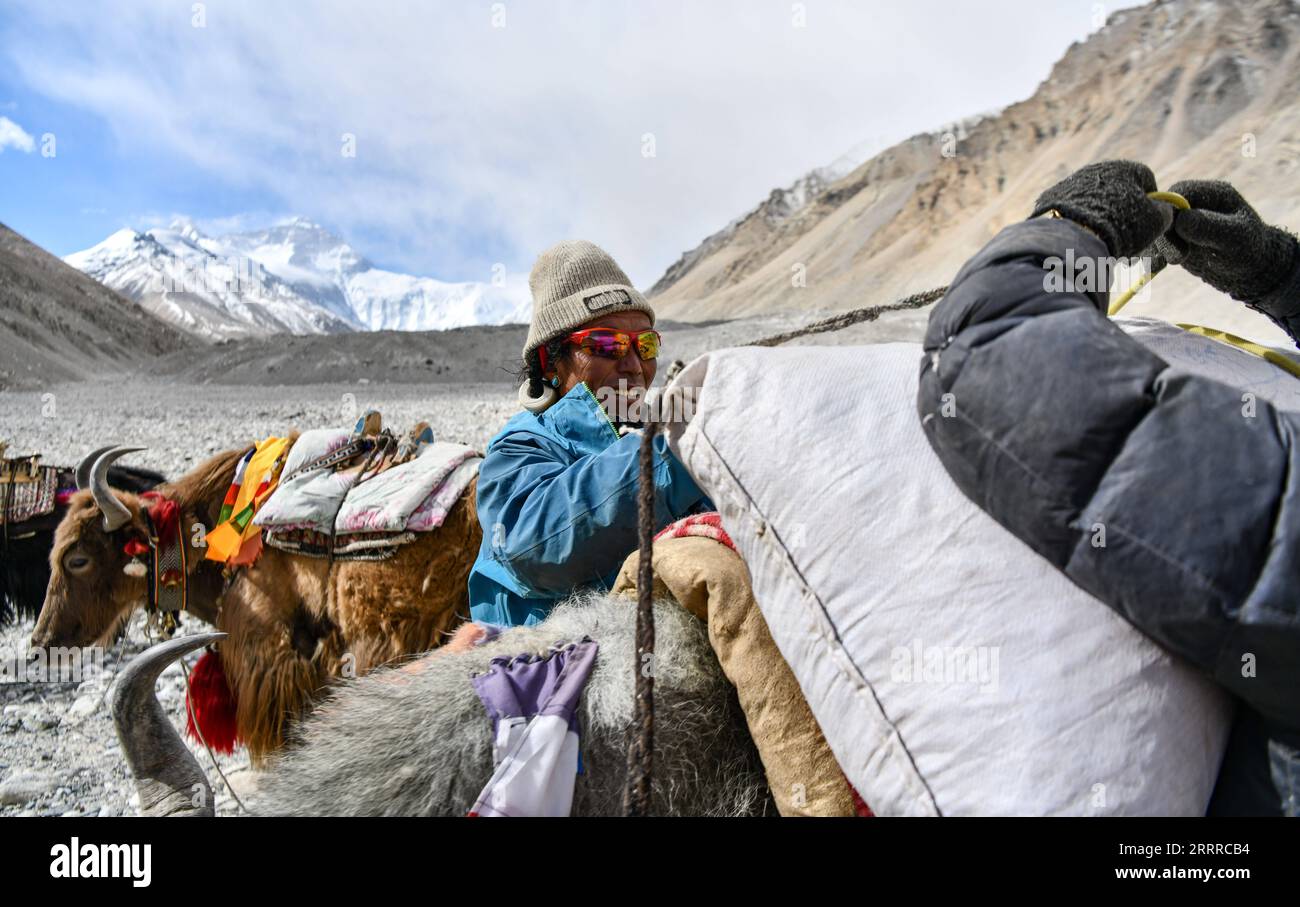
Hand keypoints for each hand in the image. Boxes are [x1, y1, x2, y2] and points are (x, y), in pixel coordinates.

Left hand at [1031, 160, 1173, 257]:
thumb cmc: (1122, 225)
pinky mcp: (1050, 197)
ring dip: (1101, 222)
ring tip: (1103, 247)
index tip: (1147, 226)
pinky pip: (1072, 211)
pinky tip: (1080, 241)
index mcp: (1126, 167)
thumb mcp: (1155, 221)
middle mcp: (1098, 169)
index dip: (1151, 205)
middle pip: (1118, 193)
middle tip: (1126, 243)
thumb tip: (1163, 210)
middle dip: (1124, 216)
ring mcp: (1072, 182)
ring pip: (1094, 203)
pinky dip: (1077, 224)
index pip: (1146, 181)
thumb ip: (1164, 212)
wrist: (1073, 234)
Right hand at [1155, 180, 1299, 306]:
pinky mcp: (1174, 237)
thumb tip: (1180, 219)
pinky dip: (1154, 252)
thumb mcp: (1233, 237)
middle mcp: (1194, 203)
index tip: (1176, 234)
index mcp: (1211, 193)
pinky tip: (1161, 263)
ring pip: (1157, 227)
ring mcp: (1182, 220)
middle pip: (1163, 209)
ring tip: (1171, 262)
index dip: (1170, 210)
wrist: (1248, 270)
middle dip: (1164, 231)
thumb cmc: (1247, 250)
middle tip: (1175, 256)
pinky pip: (1155, 241)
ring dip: (1158, 245)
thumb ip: (1208, 226)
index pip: (1179, 192)